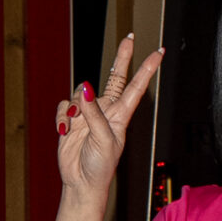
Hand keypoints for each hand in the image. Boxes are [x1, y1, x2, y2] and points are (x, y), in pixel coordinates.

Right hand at [56, 34, 162, 203]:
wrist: (81, 183)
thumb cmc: (100, 166)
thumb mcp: (103, 140)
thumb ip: (94, 113)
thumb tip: (85, 88)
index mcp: (121, 115)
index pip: (136, 86)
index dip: (147, 69)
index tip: (159, 52)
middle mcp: (106, 110)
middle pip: (114, 76)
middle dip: (122, 57)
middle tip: (129, 38)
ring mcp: (88, 114)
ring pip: (79, 91)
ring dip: (74, 105)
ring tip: (74, 124)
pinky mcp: (71, 120)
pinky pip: (64, 107)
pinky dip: (62, 117)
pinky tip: (64, 132)